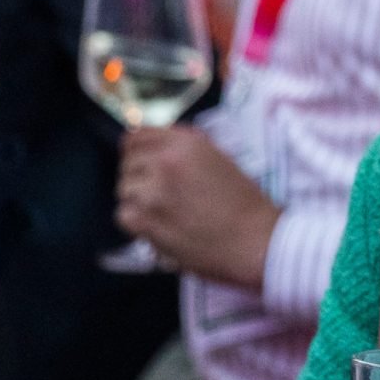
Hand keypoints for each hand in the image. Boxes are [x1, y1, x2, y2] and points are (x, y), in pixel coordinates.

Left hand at [115, 127, 276, 283]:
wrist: (256, 242)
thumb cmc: (246, 206)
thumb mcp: (220, 160)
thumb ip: (185, 151)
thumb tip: (156, 150)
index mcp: (186, 143)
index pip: (137, 137)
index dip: (136, 151)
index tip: (140, 162)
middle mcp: (166, 162)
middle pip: (128, 163)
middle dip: (139, 177)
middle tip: (159, 195)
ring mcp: (154, 192)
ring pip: (124, 189)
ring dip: (139, 201)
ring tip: (163, 213)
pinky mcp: (148, 221)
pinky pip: (124, 215)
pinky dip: (136, 223)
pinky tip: (158, 227)